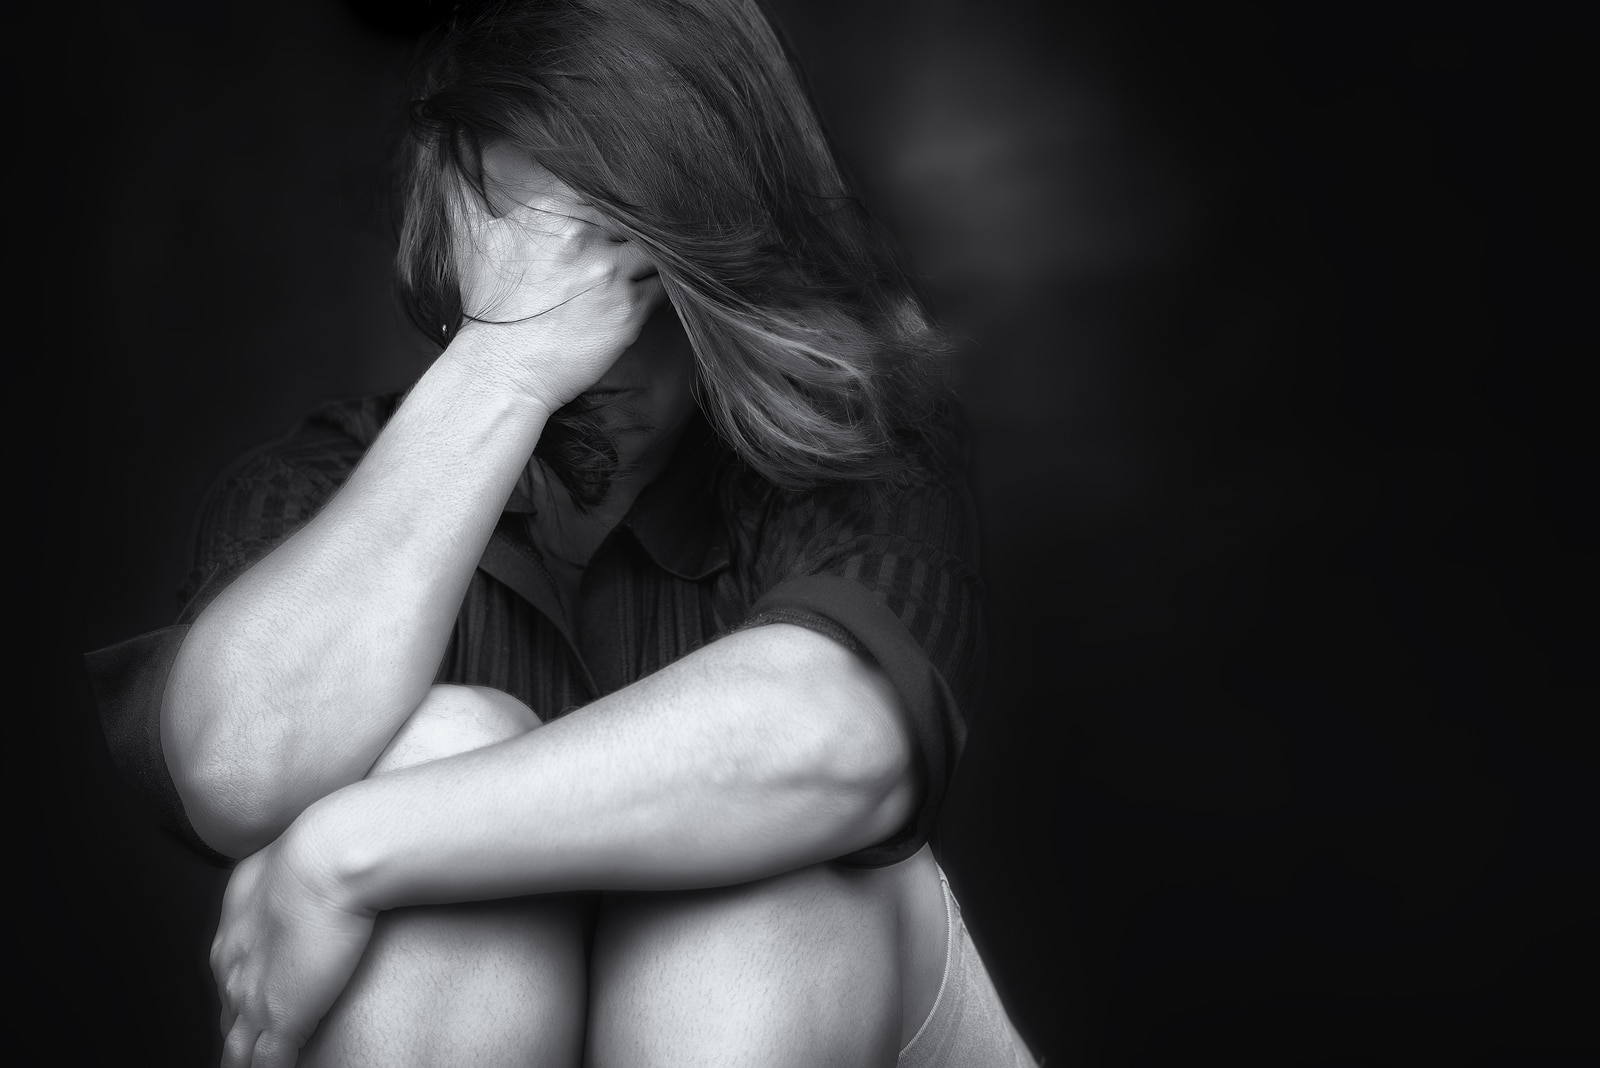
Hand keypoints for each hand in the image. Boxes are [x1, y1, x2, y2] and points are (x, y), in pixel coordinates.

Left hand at [212, 820, 375, 1067]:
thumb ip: (278, 882)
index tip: (257, 1011)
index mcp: (233, 935)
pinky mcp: (284, 1017)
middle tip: (250, 1052)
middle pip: (230, 1020)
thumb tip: (293, 876)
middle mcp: (235, 971)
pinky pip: (269, 1064)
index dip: (244, 1002)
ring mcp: (256, 998)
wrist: (327, 856)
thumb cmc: (315, 849)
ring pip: (240, 1051)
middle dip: (240, 1038)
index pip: (232, 983)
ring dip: (246, 1061)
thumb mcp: (282, 862)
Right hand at [447, 143, 665, 413]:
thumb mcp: (473, 237)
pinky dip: (670, 283)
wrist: (501, 371)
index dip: (620, 184)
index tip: (628, 191)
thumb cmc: (487, 306)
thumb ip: (467, 187)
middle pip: (637, 209)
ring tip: (665, 254)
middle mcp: (584, 236)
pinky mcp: (629, 311)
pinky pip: (666, 286)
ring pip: (658, 246)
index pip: (604, 179)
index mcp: (551, 211)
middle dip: (646, 215)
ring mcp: (609, 273)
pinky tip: (666, 284)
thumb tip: (460, 142)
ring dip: (662, 250)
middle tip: (658, 221)